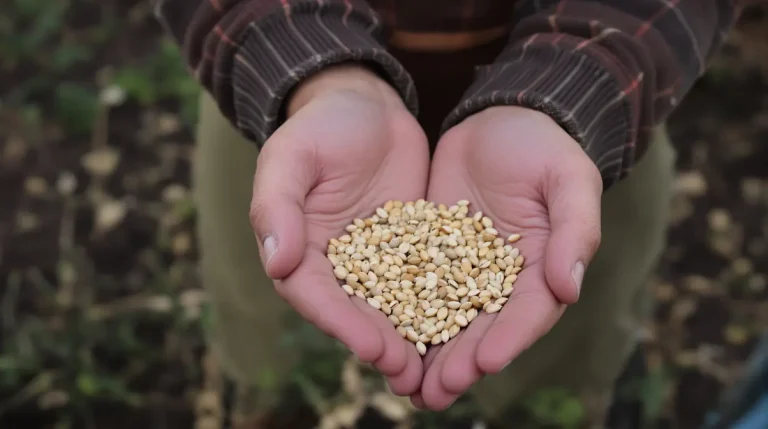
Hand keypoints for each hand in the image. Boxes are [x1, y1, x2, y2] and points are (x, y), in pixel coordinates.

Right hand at [249, 65, 428, 394]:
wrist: (364, 104)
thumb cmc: (319, 127)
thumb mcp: (291, 157)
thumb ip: (277, 207)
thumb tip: (276, 262)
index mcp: (299, 250)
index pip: (316, 296)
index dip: (343, 324)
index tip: (373, 347)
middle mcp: (336, 264)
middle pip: (356, 313)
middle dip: (383, 345)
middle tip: (411, 376)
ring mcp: (377, 259)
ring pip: (393, 306)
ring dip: (413, 340)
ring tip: (438, 372)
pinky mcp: (412, 247)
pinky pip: (427, 279)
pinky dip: (442, 304)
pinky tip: (466, 327)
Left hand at [413, 106, 602, 408]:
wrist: (500, 118)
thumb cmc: (544, 147)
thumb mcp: (568, 179)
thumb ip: (574, 230)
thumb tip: (571, 287)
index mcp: (542, 268)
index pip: (528, 313)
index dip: (508, 340)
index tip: (483, 363)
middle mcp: (503, 279)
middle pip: (483, 329)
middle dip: (460, 363)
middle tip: (434, 394)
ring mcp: (464, 268)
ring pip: (446, 319)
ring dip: (429, 356)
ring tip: (406, 388)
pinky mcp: (432, 252)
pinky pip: (415, 287)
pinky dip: (402, 316)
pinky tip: (381, 339)